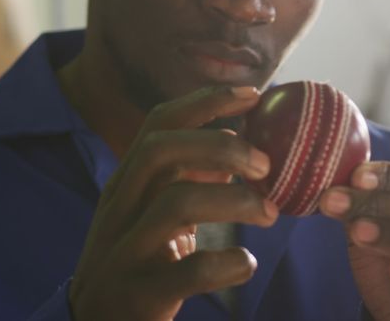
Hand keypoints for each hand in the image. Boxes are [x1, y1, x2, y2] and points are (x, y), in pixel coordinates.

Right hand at [69, 86, 278, 320]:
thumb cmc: (137, 260)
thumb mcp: (153, 212)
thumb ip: (188, 177)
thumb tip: (239, 141)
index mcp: (127, 183)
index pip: (159, 124)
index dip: (206, 101)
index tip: (252, 95)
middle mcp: (120, 209)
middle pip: (161, 151)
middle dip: (220, 147)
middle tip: (266, 165)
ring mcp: (126, 251)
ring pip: (175, 204)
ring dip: (233, 201)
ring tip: (269, 213)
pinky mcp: (140, 294)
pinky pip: (188, 271)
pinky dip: (226, 263)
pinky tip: (246, 263)